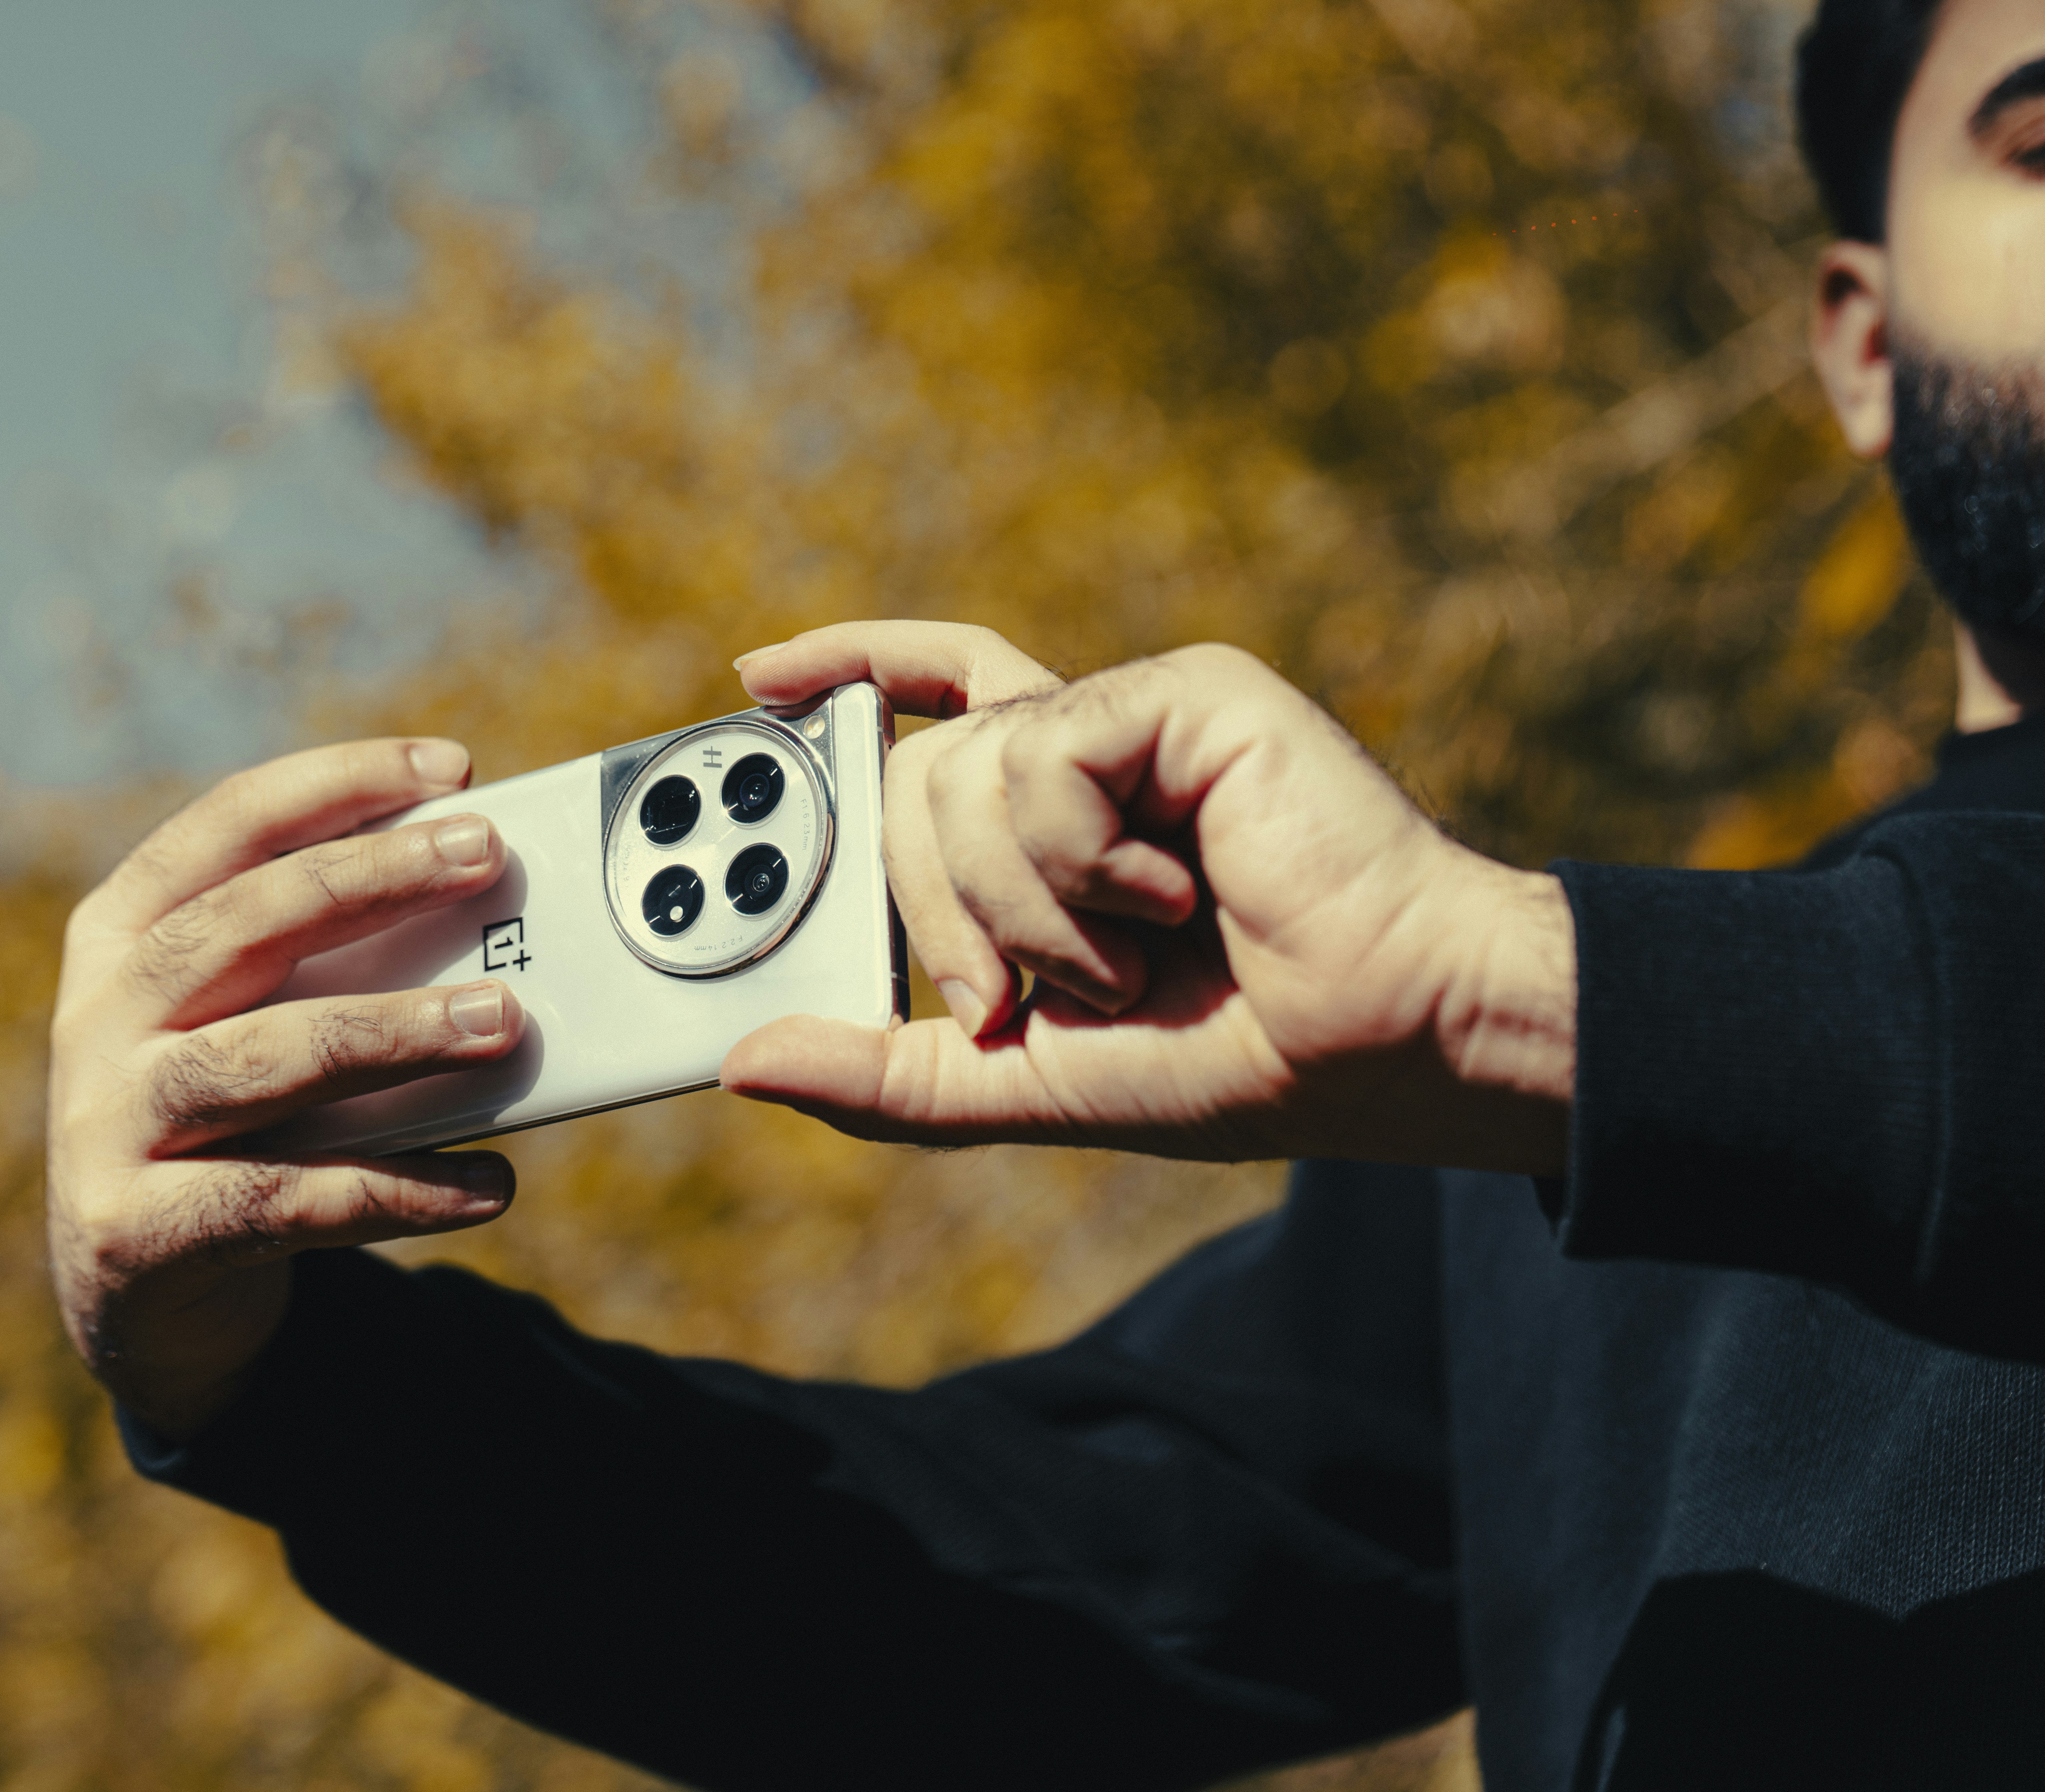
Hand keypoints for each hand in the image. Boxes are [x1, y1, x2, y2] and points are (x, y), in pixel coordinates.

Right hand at [46, 739, 526, 1438]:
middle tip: (487, 860)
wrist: (134, 1294)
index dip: (337, 786)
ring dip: (395, 1032)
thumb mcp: (259, 1026)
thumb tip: (498, 932)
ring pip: (266, 1058)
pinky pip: (287, 1200)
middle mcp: (99, 1017)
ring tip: (504, 1020)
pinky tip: (490, 1183)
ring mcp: (106, 1124)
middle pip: (244, 925)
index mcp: (123, 937)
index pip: (227, 828)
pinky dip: (398, 1189)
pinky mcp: (135, 1232)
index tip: (452, 770)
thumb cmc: (230, 1122)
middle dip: (373, 883)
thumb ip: (335, 972)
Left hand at [721, 623, 1574, 1172]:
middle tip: (1012, 994)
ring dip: (1026, 910)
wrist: (1374, 1042)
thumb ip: (885, 1071)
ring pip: (960, 775)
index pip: (929, 705)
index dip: (846, 672)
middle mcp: (1088, 747)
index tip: (759, 681)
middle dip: (932, 912)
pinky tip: (1177, 898)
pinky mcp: (1185, 693)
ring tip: (1132, 954)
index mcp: (1054, 815)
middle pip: (910, 773)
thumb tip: (746, 1062)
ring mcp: (1137, 712)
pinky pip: (1041, 757)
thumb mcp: (1018, 1079)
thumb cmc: (1228, 1055)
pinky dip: (1080, 864)